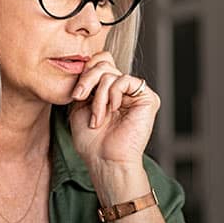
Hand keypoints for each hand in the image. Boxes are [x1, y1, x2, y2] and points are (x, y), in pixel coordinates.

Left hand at [67, 52, 159, 168]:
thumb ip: (85, 83)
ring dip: (98, 96)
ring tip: (96, 117)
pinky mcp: (148, 98)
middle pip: (104, 63)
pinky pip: (125, 80)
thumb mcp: (79, 106)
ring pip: (110, 73)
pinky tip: (113, 110)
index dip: (86, 70)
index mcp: (109, 91)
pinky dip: (113, 94)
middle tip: (79, 97)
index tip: (75, 93)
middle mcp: (124, 90)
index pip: (100, 62)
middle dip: (87, 80)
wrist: (105, 160)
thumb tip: (86, 62)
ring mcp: (136, 94)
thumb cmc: (91, 141)